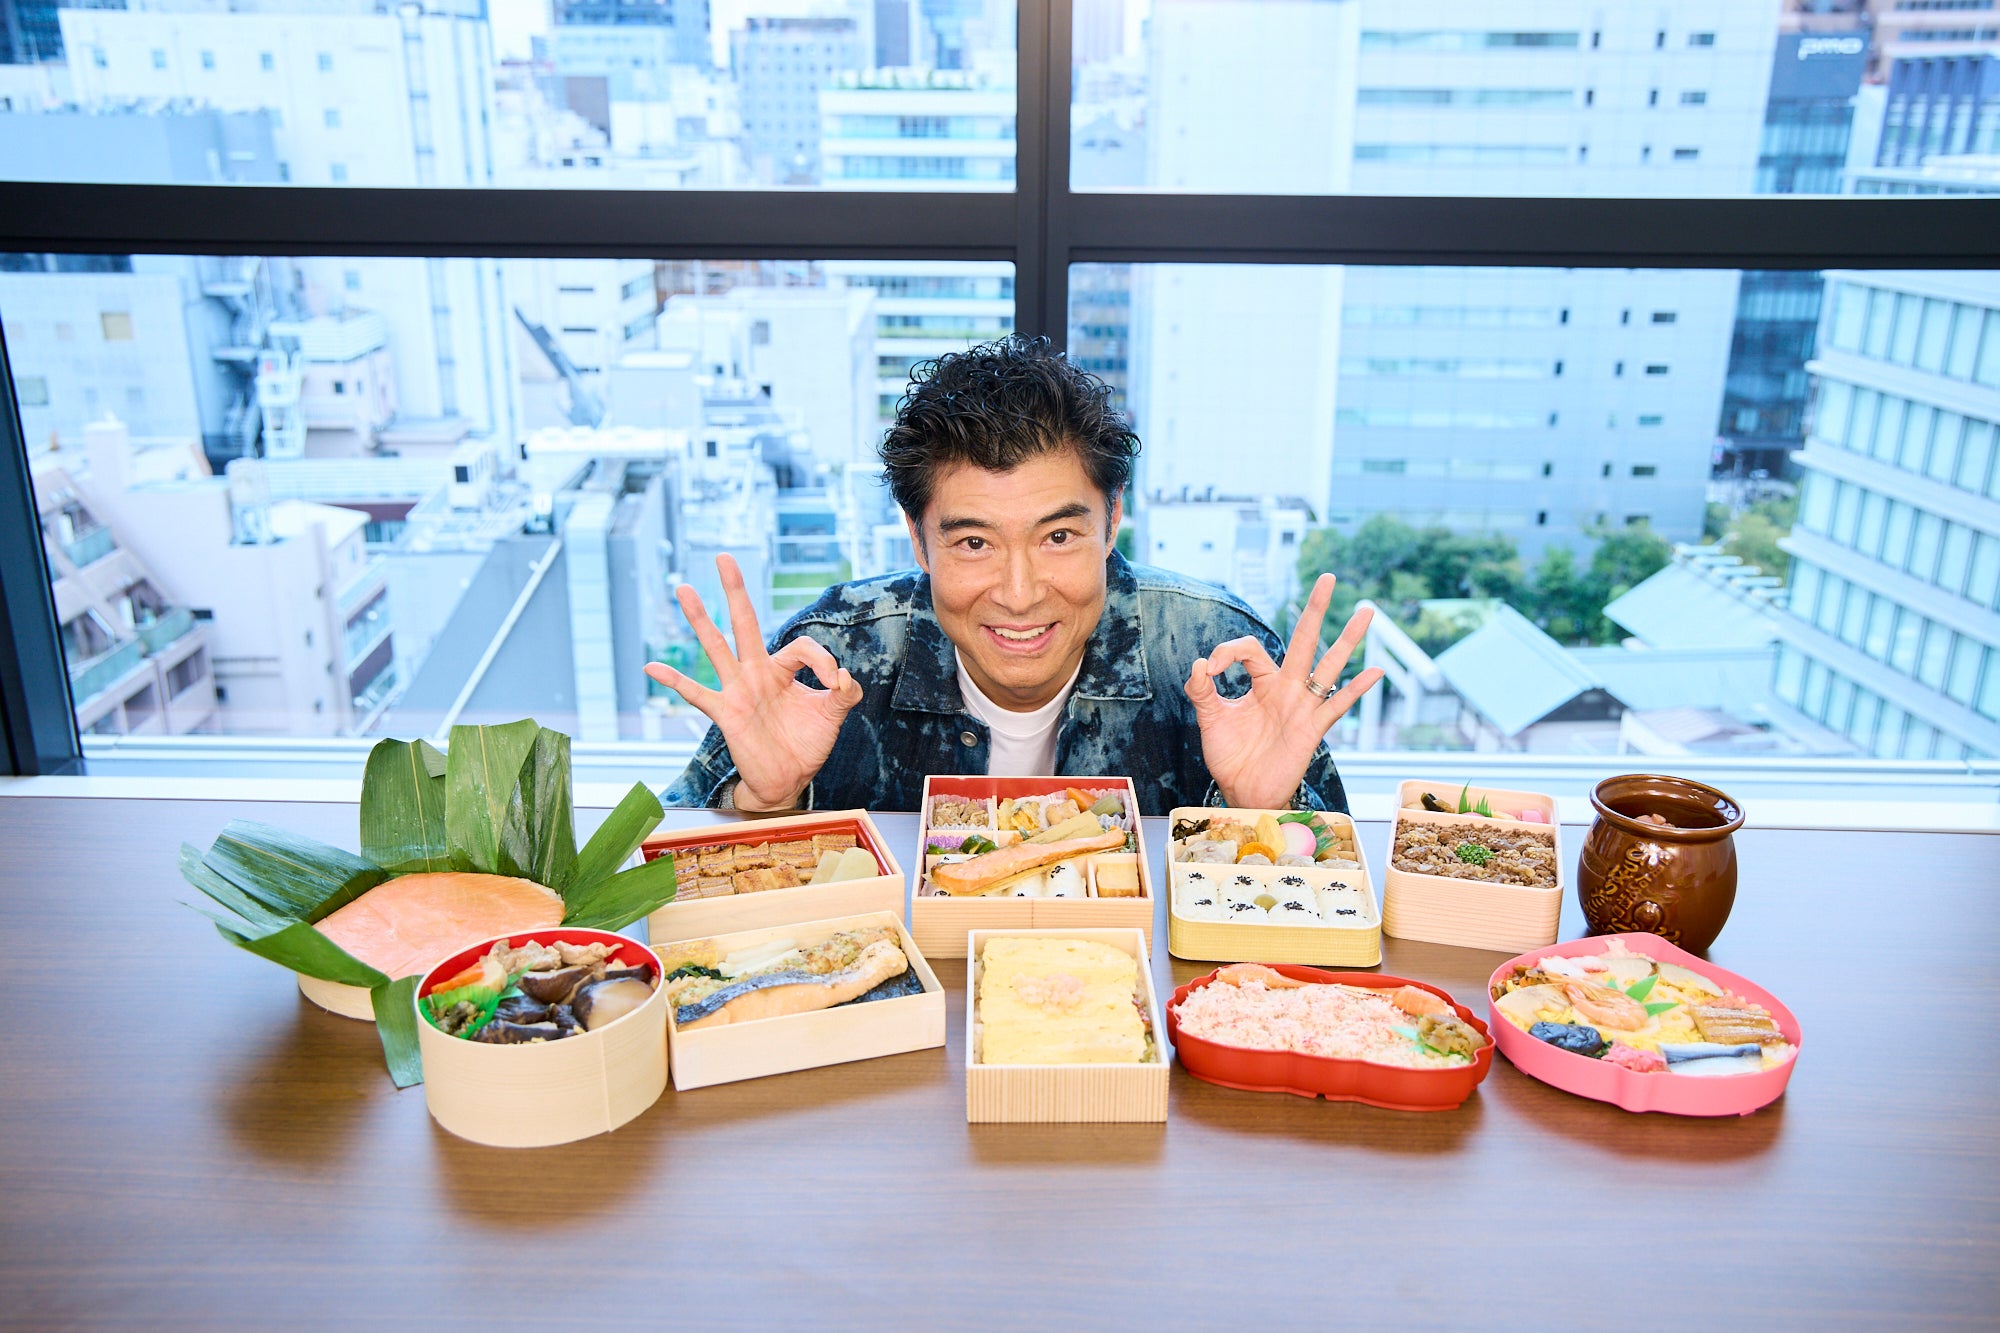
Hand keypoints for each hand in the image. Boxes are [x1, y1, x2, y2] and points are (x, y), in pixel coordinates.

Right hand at [643, 554, 863, 810]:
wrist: (788, 779)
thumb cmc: (807, 743)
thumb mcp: (834, 714)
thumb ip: (846, 692)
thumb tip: (844, 676)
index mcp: (782, 669)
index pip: (800, 646)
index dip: (822, 660)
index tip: (835, 683)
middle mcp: (756, 672)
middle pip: (745, 623)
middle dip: (736, 590)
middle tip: (724, 557)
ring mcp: (738, 690)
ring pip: (716, 647)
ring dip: (701, 618)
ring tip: (683, 588)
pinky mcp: (727, 713)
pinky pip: (697, 694)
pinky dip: (675, 681)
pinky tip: (651, 667)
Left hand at [1183, 574, 1384, 810]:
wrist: (1243, 790)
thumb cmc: (1231, 755)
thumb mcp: (1210, 719)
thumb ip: (1201, 691)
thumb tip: (1200, 664)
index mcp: (1262, 681)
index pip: (1252, 648)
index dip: (1229, 651)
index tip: (1211, 670)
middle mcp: (1287, 688)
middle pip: (1303, 640)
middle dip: (1315, 609)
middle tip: (1328, 577)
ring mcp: (1303, 706)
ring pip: (1328, 666)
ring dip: (1347, 639)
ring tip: (1366, 611)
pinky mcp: (1312, 729)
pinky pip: (1337, 706)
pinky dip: (1356, 690)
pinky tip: (1375, 671)